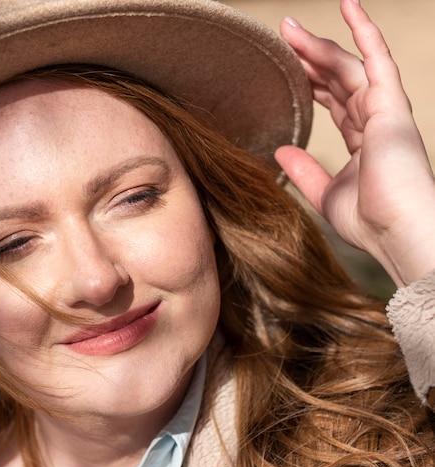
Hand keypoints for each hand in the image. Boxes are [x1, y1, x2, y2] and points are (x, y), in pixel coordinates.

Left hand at [276, 0, 434, 287]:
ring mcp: (386, 112)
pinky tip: (347, 5)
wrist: (396, 233)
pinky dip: (364, 32)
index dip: (312, 83)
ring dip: (320, 47)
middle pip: (338, 80)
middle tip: (283, 35)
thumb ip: (305, 171)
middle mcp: (376, 122)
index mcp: (363, 142)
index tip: (288, 68)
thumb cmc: (368, 222)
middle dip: (310, 59)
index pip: (335, 103)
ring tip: (289, 29)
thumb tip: (281, 150)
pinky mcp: (392, 107)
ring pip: (349, 68)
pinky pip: (377, 60)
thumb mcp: (324, 195)